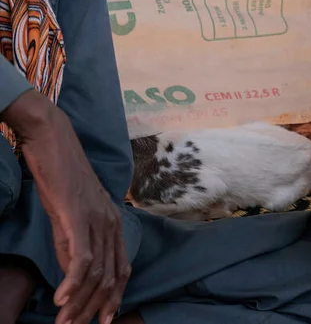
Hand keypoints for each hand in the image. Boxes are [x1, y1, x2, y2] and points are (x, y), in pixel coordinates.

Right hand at [5, 91, 129, 323]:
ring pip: (97, 271)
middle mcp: (112, 221)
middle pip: (112, 276)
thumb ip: (73, 243)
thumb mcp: (69, 215)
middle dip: (96, 308)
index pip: (122, 268)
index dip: (115, 298)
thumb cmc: (59, 177)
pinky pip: (82, 256)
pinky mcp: (79, 215)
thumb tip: (72, 274)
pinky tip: (59, 300)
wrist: (52, 142)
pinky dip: (72, 282)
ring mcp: (97, 218)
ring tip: (64, 322)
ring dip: (80, 302)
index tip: (104, 320)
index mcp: (114, 221)